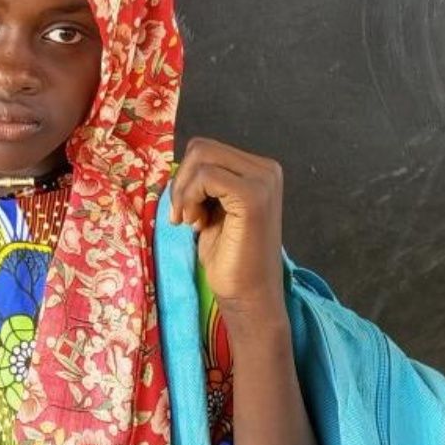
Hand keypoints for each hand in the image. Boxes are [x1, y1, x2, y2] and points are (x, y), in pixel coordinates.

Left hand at [168, 137, 285, 322]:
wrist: (248, 296)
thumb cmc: (229, 258)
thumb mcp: (213, 209)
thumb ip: (204, 183)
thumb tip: (177, 164)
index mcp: (259, 170)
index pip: (206, 149)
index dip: (185, 178)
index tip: (188, 212)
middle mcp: (266, 169)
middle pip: (201, 148)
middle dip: (182, 182)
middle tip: (185, 217)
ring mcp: (263, 181)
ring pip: (200, 157)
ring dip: (184, 191)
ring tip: (192, 221)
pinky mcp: (253, 196)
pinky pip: (205, 176)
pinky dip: (189, 197)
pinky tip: (196, 224)